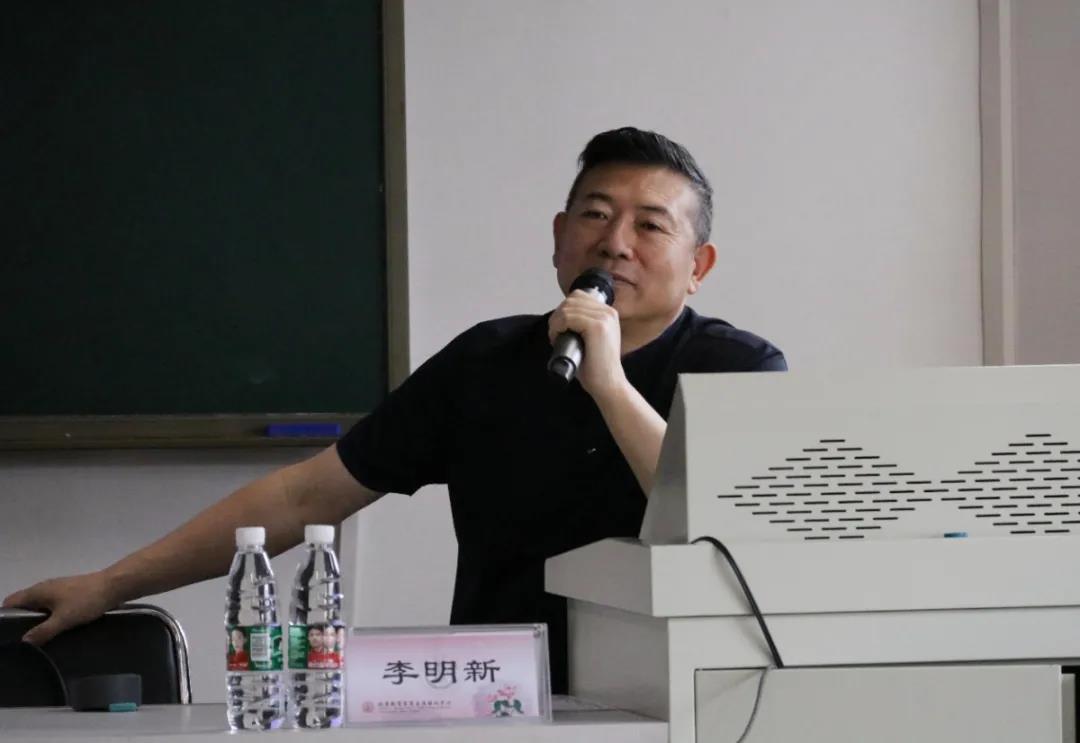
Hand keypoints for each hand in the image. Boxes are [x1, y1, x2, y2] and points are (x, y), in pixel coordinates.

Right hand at [2, 571, 117, 644]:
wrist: (115, 586)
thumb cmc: (86, 600)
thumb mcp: (63, 619)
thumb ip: (42, 631)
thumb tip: (23, 641)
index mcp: (38, 591)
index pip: (12, 602)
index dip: (6, 616)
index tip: (8, 634)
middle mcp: (45, 588)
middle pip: (25, 605)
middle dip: (23, 622)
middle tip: (23, 642)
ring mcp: (59, 590)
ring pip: (41, 607)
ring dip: (39, 621)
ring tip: (39, 641)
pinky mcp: (72, 594)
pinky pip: (55, 607)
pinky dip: (52, 617)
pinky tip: (58, 631)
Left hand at [548, 289, 626, 399]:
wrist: (608, 385)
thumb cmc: (595, 367)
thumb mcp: (589, 339)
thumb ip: (580, 324)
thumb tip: (559, 316)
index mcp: (608, 313)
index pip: (578, 296)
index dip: (563, 310)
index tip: (560, 328)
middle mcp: (608, 312)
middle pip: (571, 299)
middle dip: (557, 315)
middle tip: (555, 334)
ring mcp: (604, 318)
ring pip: (567, 308)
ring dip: (555, 323)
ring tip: (555, 338)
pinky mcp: (597, 326)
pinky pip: (567, 317)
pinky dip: (557, 327)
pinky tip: (557, 339)